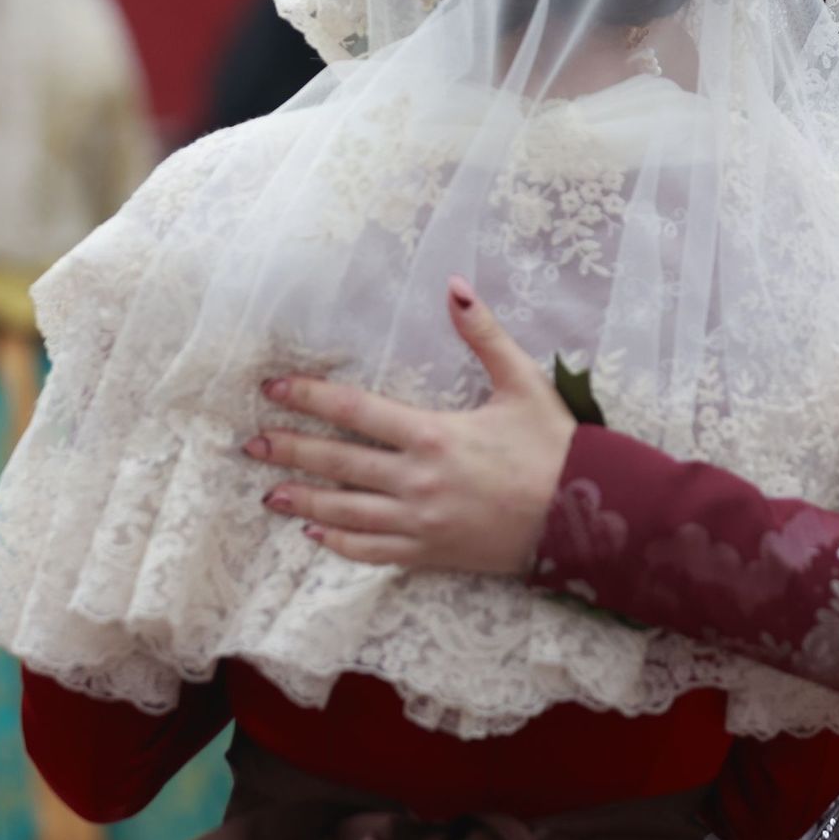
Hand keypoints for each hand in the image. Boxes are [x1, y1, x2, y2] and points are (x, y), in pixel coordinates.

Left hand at [246, 276, 575, 573]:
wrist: (588, 521)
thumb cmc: (556, 449)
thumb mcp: (523, 384)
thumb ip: (484, 335)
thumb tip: (455, 286)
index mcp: (434, 436)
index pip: (355, 413)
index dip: (309, 399)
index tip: (274, 390)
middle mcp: (418, 482)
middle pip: (338, 465)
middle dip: (290, 451)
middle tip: (250, 445)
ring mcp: (422, 523)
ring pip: (346, 514)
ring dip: (304, 503)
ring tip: (270, 493)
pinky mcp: (432, 553)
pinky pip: (374, 552)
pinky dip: (340, 545)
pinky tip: (316, 537)